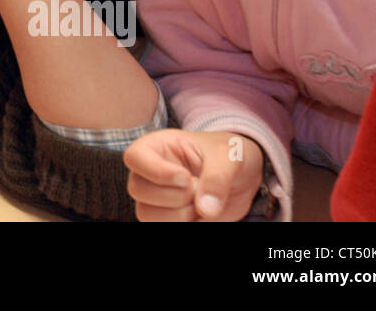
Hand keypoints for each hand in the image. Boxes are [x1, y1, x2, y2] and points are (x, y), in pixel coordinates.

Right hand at [125, 129, 264, 220]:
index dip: (156, 171)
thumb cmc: (228, 155)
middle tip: (199, 189)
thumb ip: (218, 178)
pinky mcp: (166, 219)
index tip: (186, 177)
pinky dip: (187, 226)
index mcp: (157, 147)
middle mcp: (149, 173)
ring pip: (147, 215)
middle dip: (175, 196)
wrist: (240, 177)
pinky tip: (201, 217)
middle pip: (138, 190)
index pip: (134, 157)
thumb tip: (205, 209)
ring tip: (202, 205)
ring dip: (181, 216)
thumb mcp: (229, 156)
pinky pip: (163, 229)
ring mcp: (154, 198)